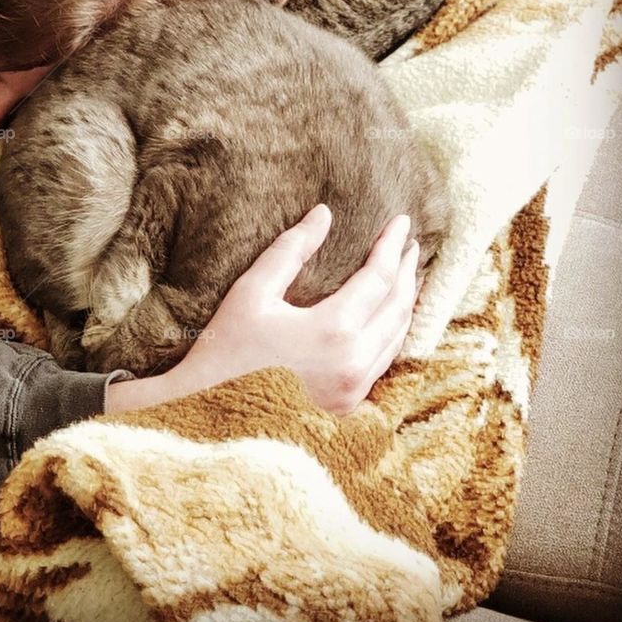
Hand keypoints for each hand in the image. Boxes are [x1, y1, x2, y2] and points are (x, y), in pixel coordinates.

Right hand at [105, 205, 419, 415]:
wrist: (213, 408)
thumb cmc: (228, 344)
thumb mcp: (253, 290)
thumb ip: (292, 249)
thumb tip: (324, 214)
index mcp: (333, 332)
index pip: (378, 278)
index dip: (391, 245)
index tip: (400, 220)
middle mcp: (353, 363)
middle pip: (396, 305)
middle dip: (406, 269)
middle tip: (408, 241)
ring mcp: (353, 388)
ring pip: (397, 334)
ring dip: (405, 299)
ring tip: (406, 271)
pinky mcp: (348, 402)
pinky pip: (384, 357)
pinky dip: (394, 328)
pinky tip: (390, 312)